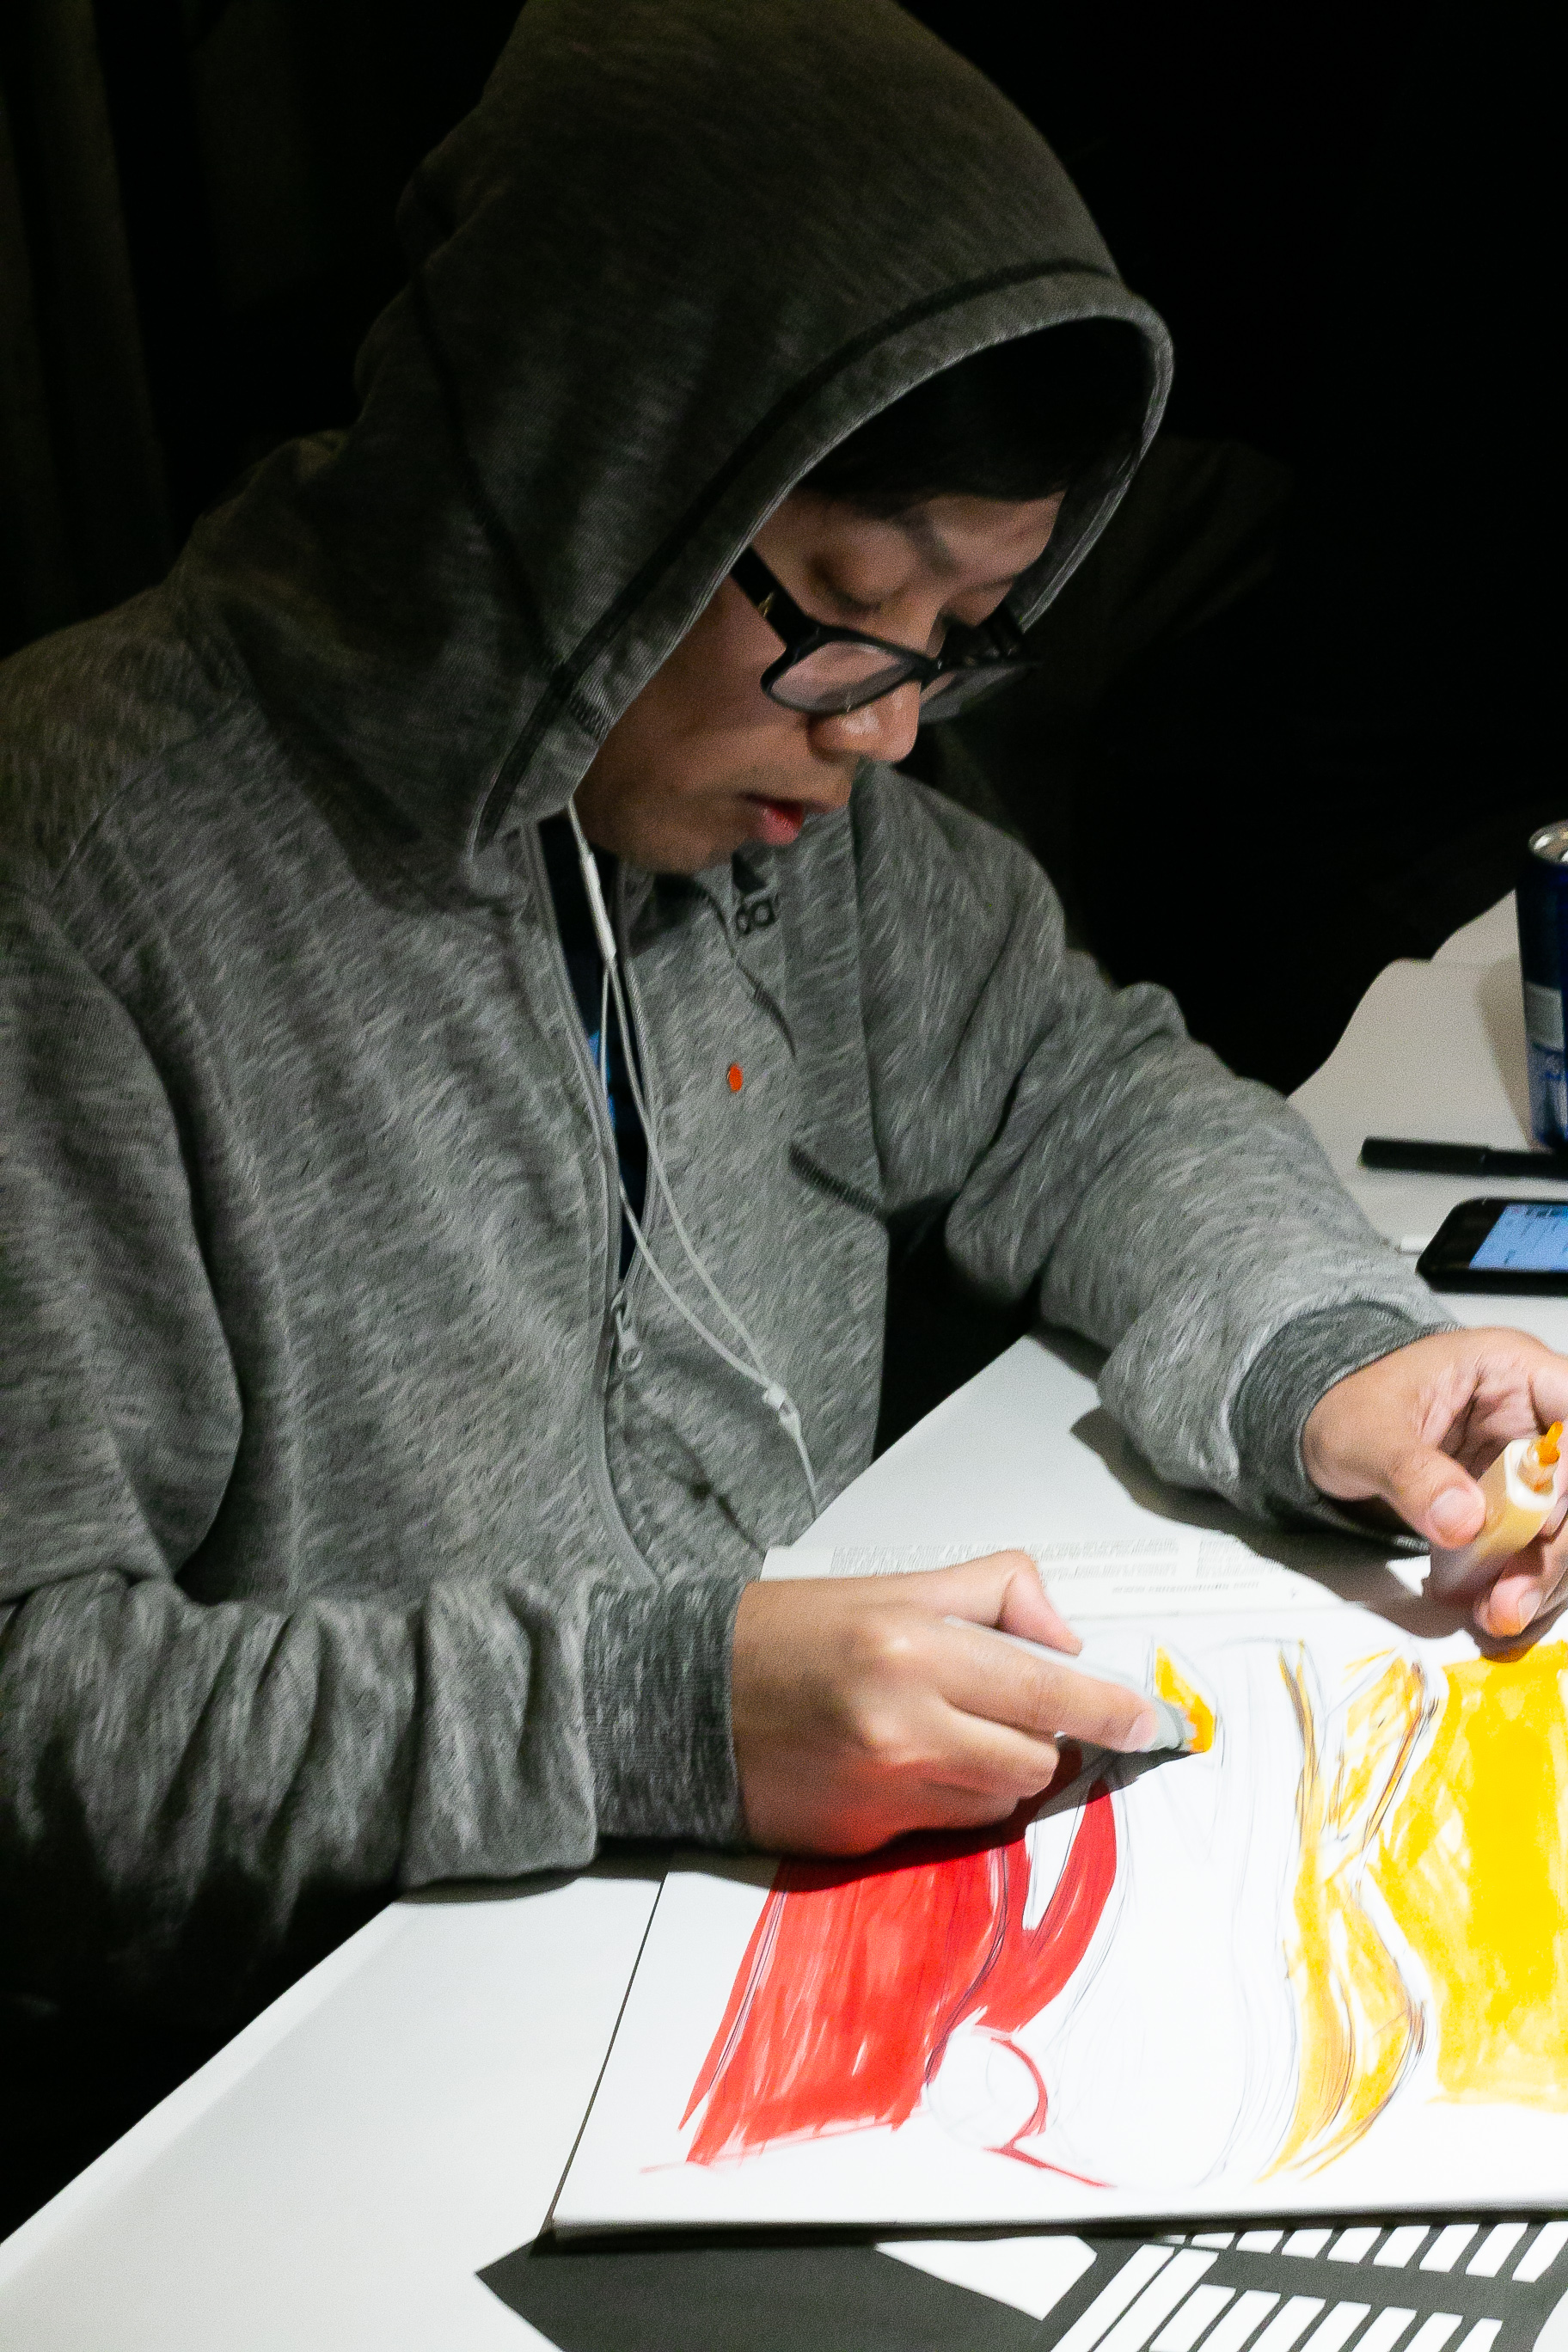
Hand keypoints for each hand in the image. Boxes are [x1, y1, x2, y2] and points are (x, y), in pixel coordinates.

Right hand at [730, 1550, 1160, 1853]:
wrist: (683, 1700)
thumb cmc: (786, 1633)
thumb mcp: (887, 1586)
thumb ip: (989, 1594)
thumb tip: (1066, 1637)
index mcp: (911, 1650)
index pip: (1045, 1693)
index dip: (1110, 1710)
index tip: (1152, 1721)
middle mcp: (903, 1728)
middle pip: (1035, 1759)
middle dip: (1041, 1736)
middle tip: (1010, 1706)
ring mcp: (884, 1792)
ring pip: (999, 1800)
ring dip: (998, 1769)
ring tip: (949, 1729)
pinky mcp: (865, 1838)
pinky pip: (949, 1827)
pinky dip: (952, 1798)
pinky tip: (908, 1763)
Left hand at [1301, 1327, 1567, 1637]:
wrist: (1322, 1430)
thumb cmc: (1346, 1406)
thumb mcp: (1365, 1432)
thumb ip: (1411, 1471)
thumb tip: (1462, 1520)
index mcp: (1509, 1369)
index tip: (1543, 1517)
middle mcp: (1531, 1417)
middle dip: (1556, 1545)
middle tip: (1515, 1594)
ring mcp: (1525, 1465)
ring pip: (1562, 1526)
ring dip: (1540, 1575)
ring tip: (1498, 1612)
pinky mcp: (1511, 1505)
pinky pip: (1534, 1548)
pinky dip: (1519, 1581)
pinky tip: (1491, 1607)